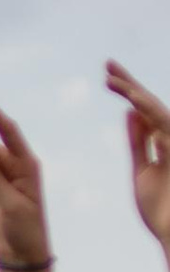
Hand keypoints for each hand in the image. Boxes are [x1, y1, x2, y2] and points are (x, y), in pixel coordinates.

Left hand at [110, 60, 169, 252]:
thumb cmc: (161, 207)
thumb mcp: (142, 169)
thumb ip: (138, 141)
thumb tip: (130, 113)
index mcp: (161, 139)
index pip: (141, 110)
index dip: (126, 91)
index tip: (107, 77)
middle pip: (148, 104)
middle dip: (128, 84)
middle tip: (107, 65)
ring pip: (158, 113)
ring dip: (137, 96)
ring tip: (116, 82)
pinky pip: (165, 133)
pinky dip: (151, 120)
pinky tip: (134, 105)